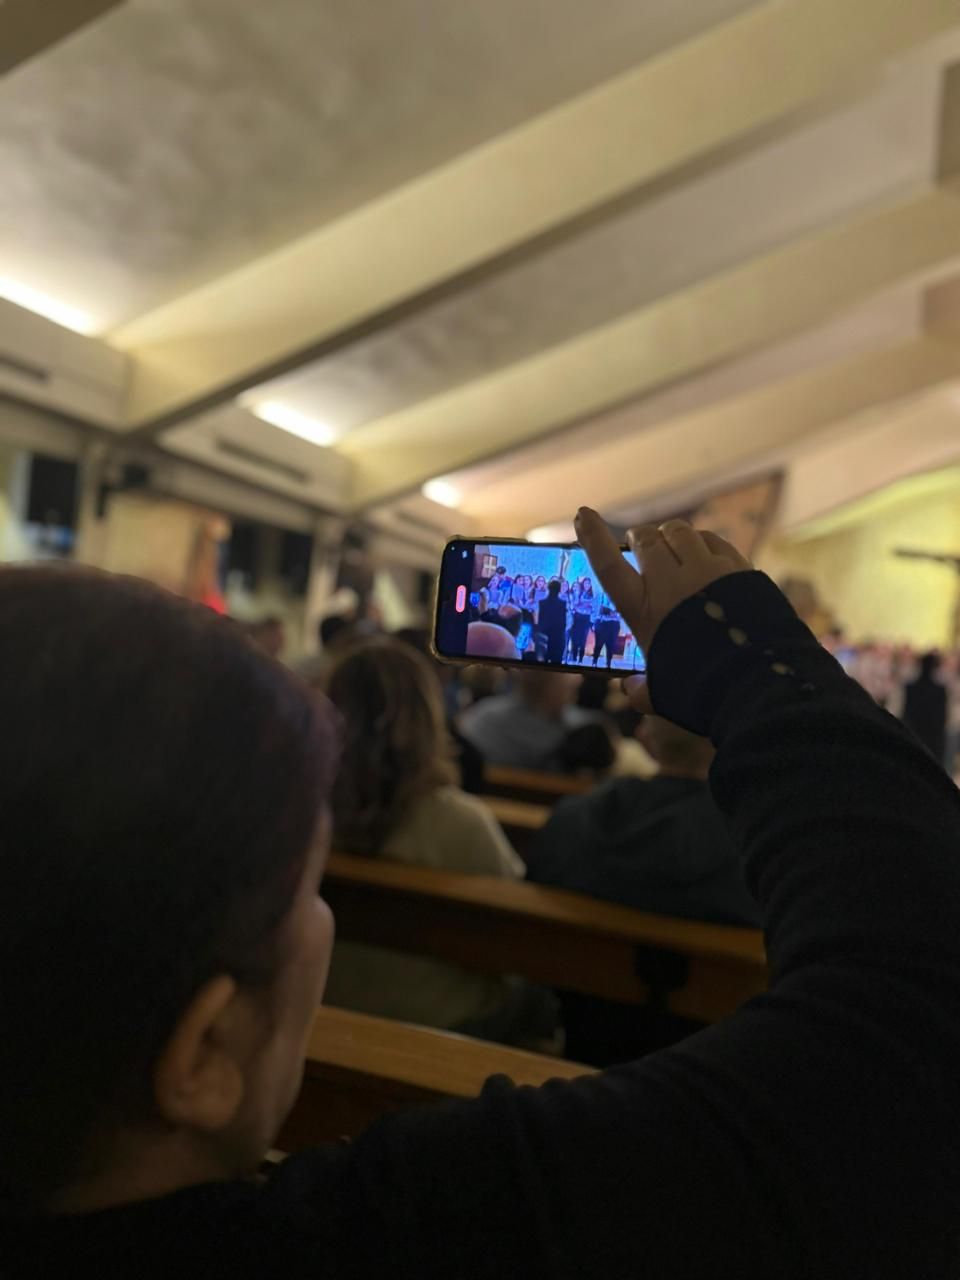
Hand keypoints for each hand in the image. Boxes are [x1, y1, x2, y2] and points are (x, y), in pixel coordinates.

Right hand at [574, 507, 751, 712]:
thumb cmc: (700, 691)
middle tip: (638, 542)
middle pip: (645, 540)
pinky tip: (703, 550)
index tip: (583, 514)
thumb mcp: (661, 694)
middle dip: (639, 537)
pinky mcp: (738, 568)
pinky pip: (713, 540)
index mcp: (643, 610)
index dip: (593, 537)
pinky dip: (702, 541)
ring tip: (671, 543)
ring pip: (679, 532)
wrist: (757, 682)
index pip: (608, 565)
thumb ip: (641, 689)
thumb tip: (630, 689)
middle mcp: (670, 582)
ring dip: (669, 534)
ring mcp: (706, 570)